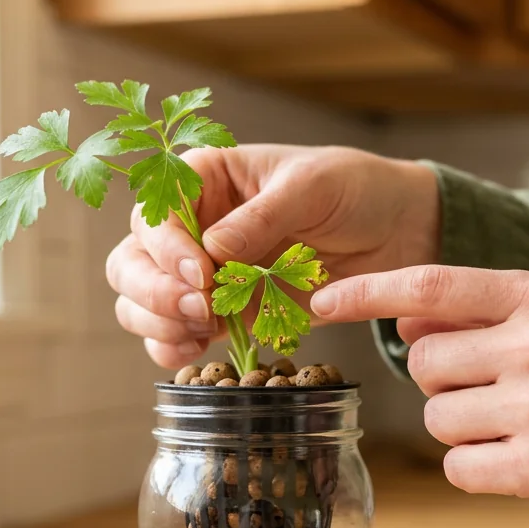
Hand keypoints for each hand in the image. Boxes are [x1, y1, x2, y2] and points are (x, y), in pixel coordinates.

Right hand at [105, 144, 438, 367]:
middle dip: (153, 290)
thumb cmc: (354, 189)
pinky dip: (172, 346)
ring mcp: (203, 273)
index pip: (155, 210)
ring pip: (139, 300)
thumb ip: (262, 216)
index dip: (166, 245)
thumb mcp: (313, 186)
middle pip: (132, 259)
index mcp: (206, 178)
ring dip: (156, 321)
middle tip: (200, 309)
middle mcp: (193, 225)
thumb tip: (213, 248)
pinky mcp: (224, 311)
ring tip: (202, 329)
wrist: (396, 230)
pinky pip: (174, 334)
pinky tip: (197, 349)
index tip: (201, 272)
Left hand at [311, 265, 528, 527]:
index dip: (365, 292)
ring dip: (466, 431)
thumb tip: (405, 317)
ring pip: (435, 420)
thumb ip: (489, 314)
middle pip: (422, 364)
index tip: (321, 300)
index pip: (429, 284)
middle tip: (499, 396)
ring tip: (525, 429)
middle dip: (444, 384)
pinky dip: (480, 470)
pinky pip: (458, 468)